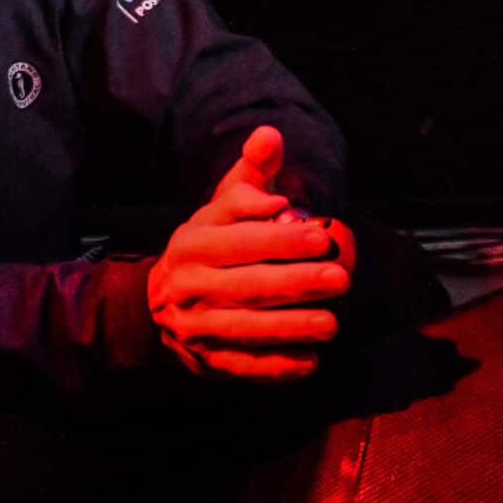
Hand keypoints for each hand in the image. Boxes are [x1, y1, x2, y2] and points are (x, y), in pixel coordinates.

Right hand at [146, 125, 350, 382]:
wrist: (161, 301)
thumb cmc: (211, 244)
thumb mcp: (223, 206)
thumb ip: (252, 174)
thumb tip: (271, 135)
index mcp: (192, 242)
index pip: (239, 239)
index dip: (280, 238)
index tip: (321, 234)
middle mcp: (188, 284)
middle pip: (245, 284)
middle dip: (295, 281)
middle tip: (341, 277)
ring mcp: (194, 325)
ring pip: (244, 328)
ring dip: (289, 327)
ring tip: (331, 323)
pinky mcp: (206, 360)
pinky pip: (242, 366)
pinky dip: (275, 367)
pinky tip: (310, 362)